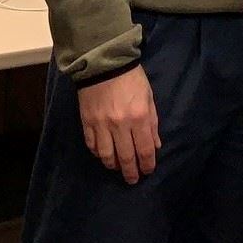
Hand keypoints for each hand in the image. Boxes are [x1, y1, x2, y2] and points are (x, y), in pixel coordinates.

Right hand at [78, 65, 159, 184]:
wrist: (104, 62)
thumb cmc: (132, 78)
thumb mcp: (148, 97)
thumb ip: (152, 122)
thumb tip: (155, 145)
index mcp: (139, 117)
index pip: (145, 149)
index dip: (147, 164)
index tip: (148, 170)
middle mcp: (120, 125)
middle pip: (126, 158)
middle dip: (131, 172)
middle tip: (133, 179)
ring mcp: (101, 125)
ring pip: (107, 156)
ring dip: (114, 166)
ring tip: (118, 167)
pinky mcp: (87, 123)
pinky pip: (92, 145)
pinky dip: (98, 153)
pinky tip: (104, 154)